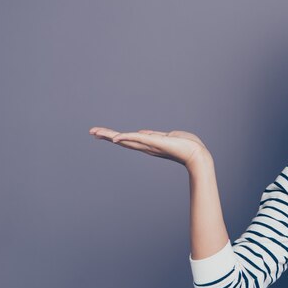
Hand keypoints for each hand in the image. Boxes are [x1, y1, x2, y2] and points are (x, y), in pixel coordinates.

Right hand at [89, 126, 209, 168]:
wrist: (197, 155)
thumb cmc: (186, 146)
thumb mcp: (167, 137)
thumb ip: (154, 135)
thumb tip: (144, 133)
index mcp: (149, 145)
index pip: (128, 140)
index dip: (115, 137)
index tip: (102, 134)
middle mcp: (146, 147)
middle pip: (123, 140)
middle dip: (107, 135)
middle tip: (91, 132)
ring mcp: (150, 145)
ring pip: (126, 139)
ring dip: (110, 135)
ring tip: (96, 132)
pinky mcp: (155, 142)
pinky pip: (138, 139)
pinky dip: (126, 138)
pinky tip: (114, 138)